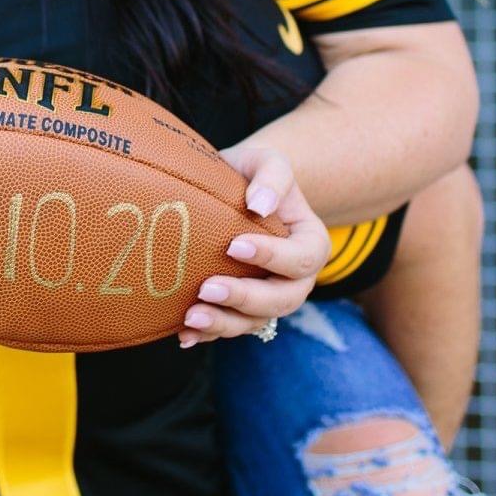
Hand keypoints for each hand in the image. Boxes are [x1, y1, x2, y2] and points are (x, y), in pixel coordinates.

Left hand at [178, 145, 329, 346]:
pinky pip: (231, 328)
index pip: (301, 258)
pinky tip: (184, 335)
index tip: (234, 246)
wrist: (235, 189)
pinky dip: (208, 334)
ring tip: (191, 317)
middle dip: (245, 298)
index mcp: (311, 242)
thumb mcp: (268, 160)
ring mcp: (270, 296)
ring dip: (224, 323)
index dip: (272, 258)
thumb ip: (272, 177)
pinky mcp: (243, 308)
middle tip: (208, 288)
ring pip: (256, 322)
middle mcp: (297, 278)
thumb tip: (259, 205)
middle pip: (283, 300)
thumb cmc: (254, 172)